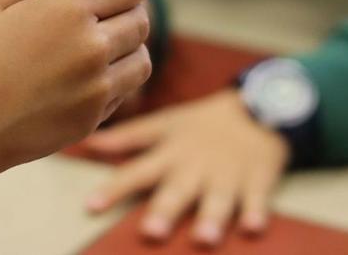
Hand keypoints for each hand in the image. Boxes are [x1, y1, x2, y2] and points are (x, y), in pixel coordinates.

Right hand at [0, 0, 152, 174]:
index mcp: (68, 10)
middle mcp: (91, 47)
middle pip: (140, 23)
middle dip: (132, 12)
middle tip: (117, 12)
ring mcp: (96, 87)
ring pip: (140, 61)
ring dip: (130, 49)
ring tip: (110, 46)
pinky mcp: (92, 119)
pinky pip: (121, 93)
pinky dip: (115, 82)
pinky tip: (89, 77)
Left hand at [82, 90, 288, 246]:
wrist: (257, 108)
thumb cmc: (202, 123)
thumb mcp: (164, 124)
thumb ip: (128, 137)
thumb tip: (89, 143)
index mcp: (170, 154)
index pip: (137, 172)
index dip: (114, 189)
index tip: (92, 206)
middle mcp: (196, 167)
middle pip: (178, 191)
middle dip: (164, 211)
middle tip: (151, 231)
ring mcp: (228, 174)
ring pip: (218, 199)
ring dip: (210, 218)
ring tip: (202, 238)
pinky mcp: (258, 179)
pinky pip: (258, 199)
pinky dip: (257, 212)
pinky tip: (253, 228)